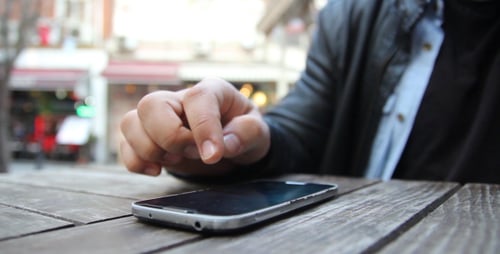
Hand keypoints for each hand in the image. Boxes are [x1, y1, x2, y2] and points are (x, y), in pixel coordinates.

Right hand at [119, 77, 270, 176]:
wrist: (232, 145)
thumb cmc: (243, 132)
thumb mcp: (258, 132)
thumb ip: (247, 133)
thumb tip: (225, 144)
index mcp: (211, 91)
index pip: (198, 99)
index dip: (203, 127)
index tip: (213, 155)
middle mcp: (179, 100)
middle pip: (151, 105)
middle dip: (169, 136)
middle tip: (192, 153)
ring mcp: (160, 118)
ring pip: (130, 122)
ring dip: (149, 149)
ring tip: (175, 160)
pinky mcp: (148, 138)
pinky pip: (125, 145)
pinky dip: (135, 161)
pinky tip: (156, 170)